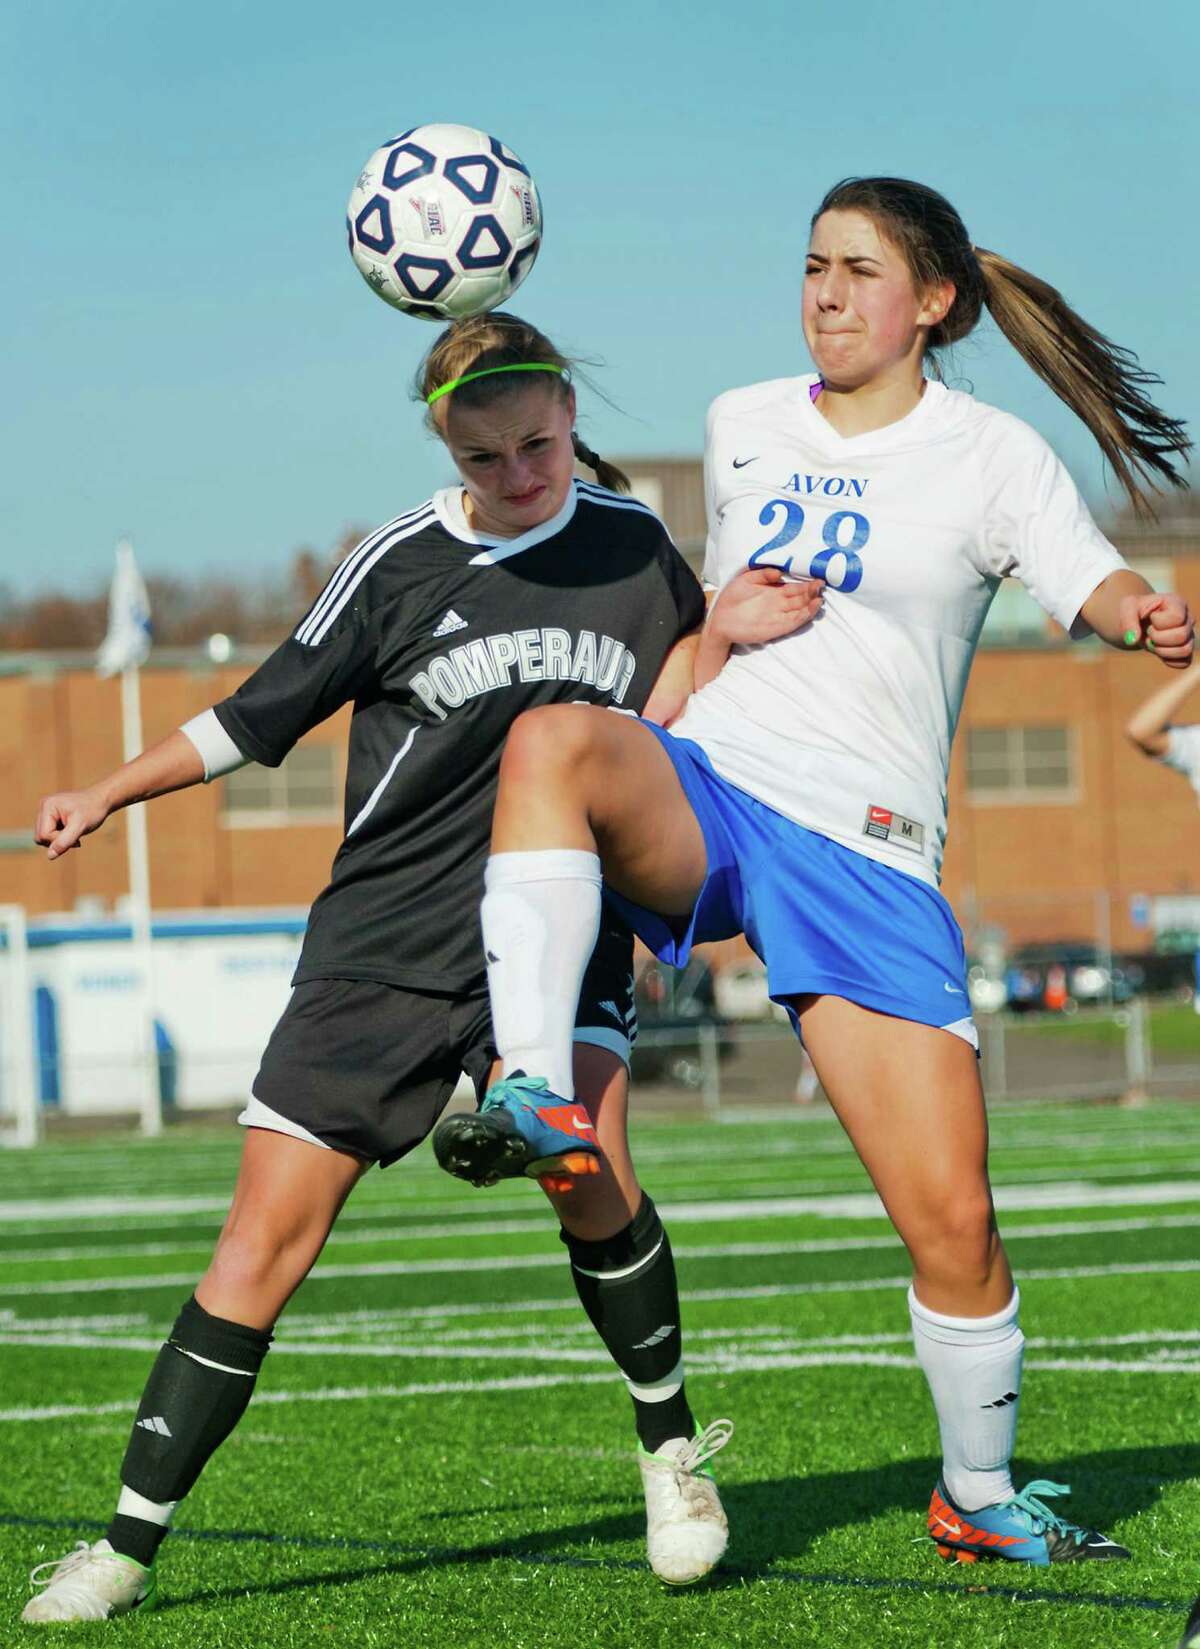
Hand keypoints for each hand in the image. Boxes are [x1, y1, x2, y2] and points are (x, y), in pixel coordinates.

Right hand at [34, 788, 111, 859]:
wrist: (102, 801)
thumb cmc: (93, 811)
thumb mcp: (80, 827)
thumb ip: (64, 841)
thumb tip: (49, 856)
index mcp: (47, 806)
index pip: (43, 835)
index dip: (59, 841)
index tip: (76, 839)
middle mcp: (44, 806)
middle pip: (40, 837)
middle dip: (58, 841)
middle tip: (76, 837)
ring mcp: (46, 811)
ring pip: (44, 837)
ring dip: (60, 840)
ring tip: (75, 833)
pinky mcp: (51, 816)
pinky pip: (49, 833)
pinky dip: (61, 836)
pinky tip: (73, 830)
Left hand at [710, 567, 824, 646]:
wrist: (719, 620)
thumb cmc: (731, 599)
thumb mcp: (746, 580)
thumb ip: (762, 575)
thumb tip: (779, 572)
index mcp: (774, 592)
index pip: (795, 588)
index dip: (807, 584)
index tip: (818, 579)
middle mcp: (779, 604)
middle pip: (801, 598)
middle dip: (812, 593)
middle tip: (821, 586)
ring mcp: (779, 616)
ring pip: (800, 610)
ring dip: (811, 605)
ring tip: (819, 599)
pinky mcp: (776, 628)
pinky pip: (793, 622)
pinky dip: (803, 617)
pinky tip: (810, 610)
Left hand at [1120, 592, 1193, 668]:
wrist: (1139, 621)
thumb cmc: (1136, 611)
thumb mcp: (1127, 608)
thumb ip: (1128, 621)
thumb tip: (1132, 640)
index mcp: (1178, 603)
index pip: (1176, 617)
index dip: (1158, 621)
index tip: (1150, 618)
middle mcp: (1188, 619)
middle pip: (1181, 636)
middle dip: (1157, 637)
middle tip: (1149, 632)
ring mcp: (1189, 635)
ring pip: (1185, 650)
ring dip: (1162, 651)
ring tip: (1153, 642)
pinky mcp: (1185, 650)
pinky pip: (1183, 662)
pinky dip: (1168, 660)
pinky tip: (1158, 650)